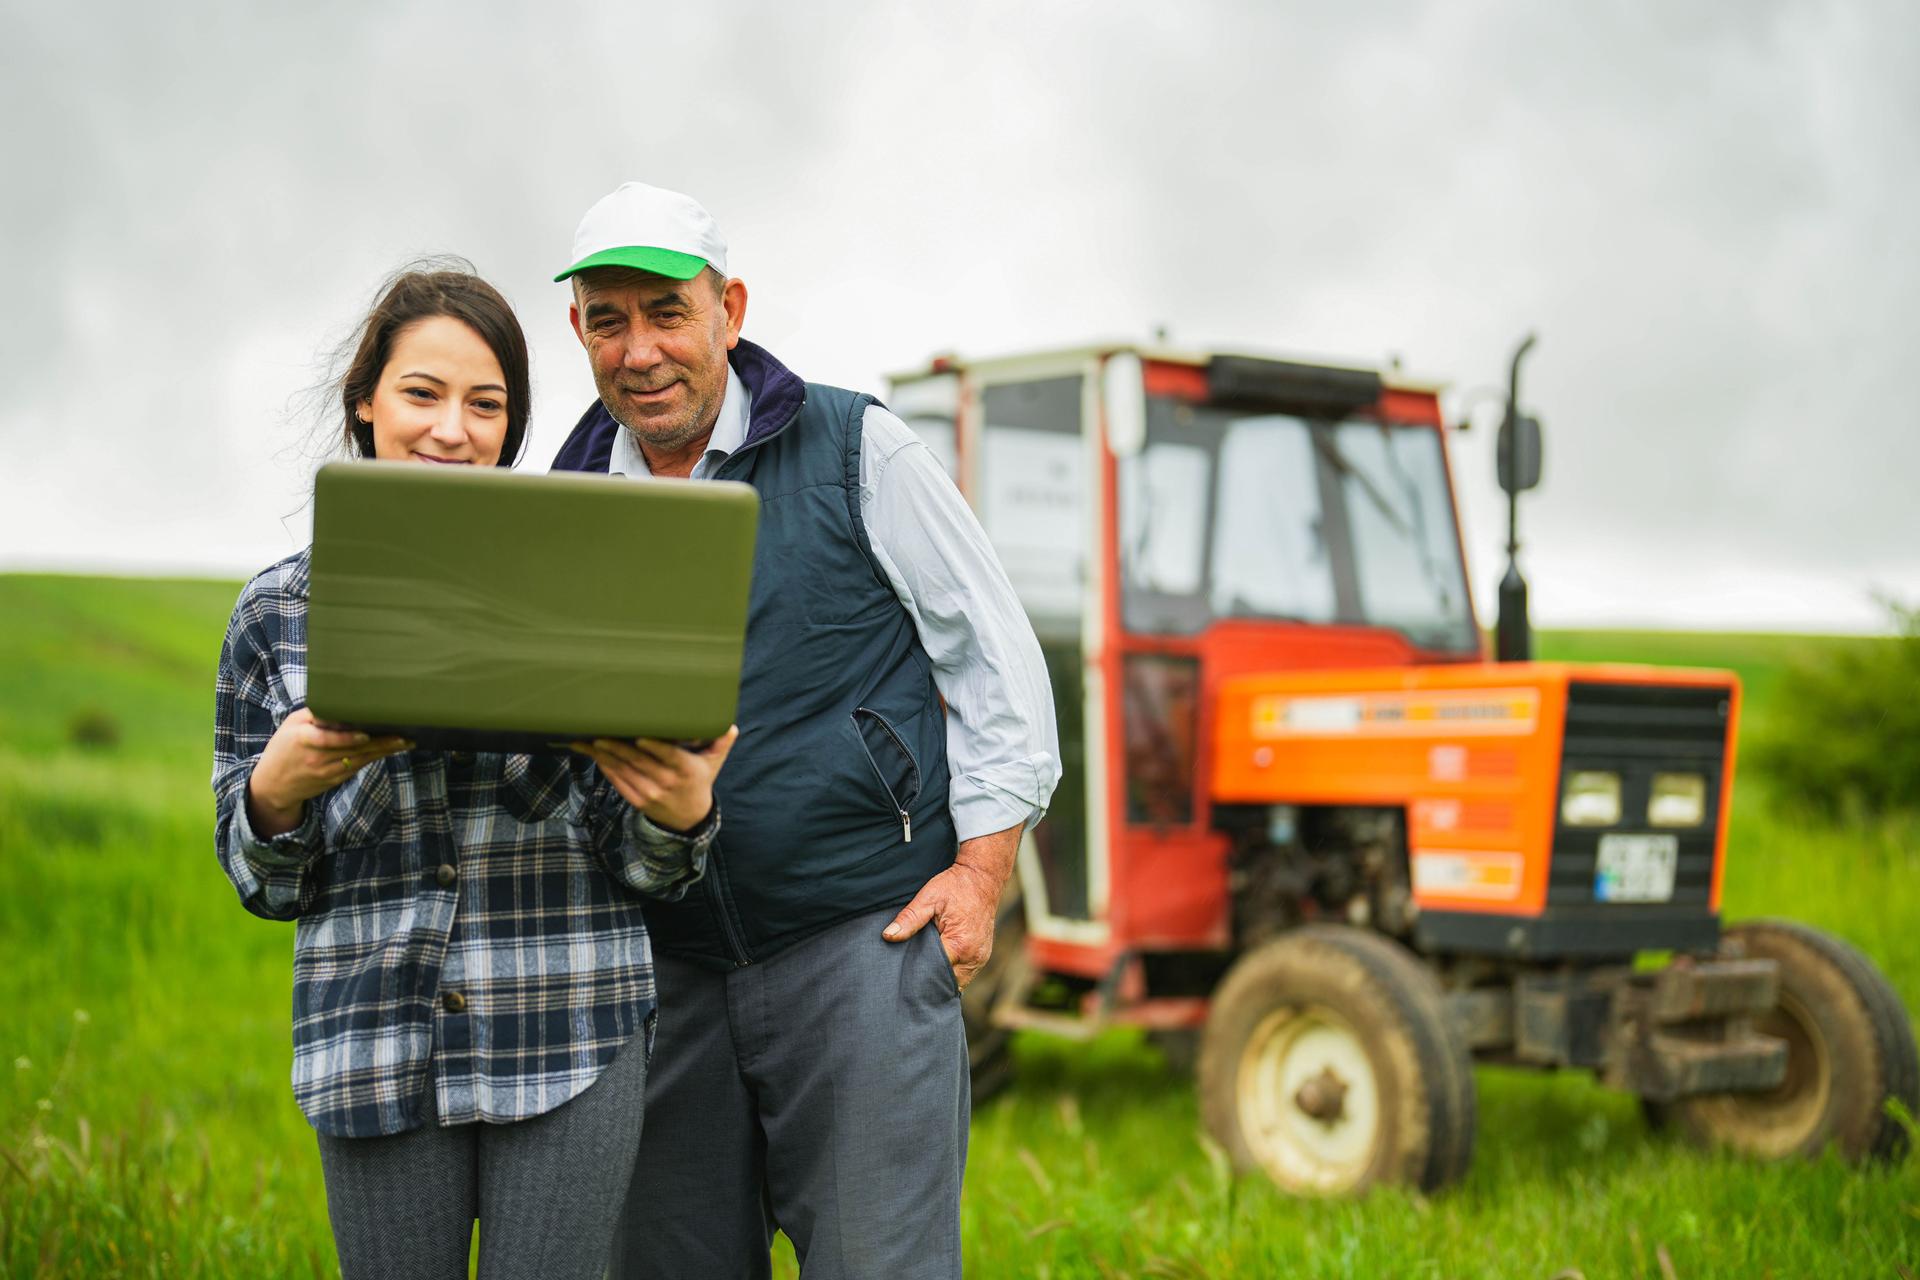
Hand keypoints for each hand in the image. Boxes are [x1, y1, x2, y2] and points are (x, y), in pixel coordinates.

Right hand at [248, 708, 411, 837]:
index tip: (365, 734)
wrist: (272, 785)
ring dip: (384, 752)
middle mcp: (316, 758)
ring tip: (405, 742)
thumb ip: (315, 714)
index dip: (346, 739)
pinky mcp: (333, 781)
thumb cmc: (284, 747)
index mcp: (303, 740)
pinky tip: (389, 750)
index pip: (326, 740)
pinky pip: (357, 768)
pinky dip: (373, 758)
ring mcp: (326, 772)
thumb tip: (341, 702)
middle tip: (403, 736)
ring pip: (360, 761)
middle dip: (380, 744)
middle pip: (352, 750)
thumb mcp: (292, 725)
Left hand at [573, 726, 738, 831]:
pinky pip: (618, 782)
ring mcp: (650, 793)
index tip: (640, 737)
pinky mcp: (637, 800)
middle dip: (616, 747)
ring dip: (603, 756)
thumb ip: (721, 742)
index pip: (670, 757)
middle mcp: (667, 783)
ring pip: (624, 771)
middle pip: (639, 763)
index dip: (655, 748)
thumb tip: (729, 725)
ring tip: (584, 741)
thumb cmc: (699, 780)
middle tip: (598, 733)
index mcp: (687, 771)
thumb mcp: (714, 763)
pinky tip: (593, 755)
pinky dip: (605, 768)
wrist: (689, 817)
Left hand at [884, 825, 1021, 989]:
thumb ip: (909, 919)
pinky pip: (965, 974)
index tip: (902, 975)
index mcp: (959, 945)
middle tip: (908, 978)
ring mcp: (981, 958)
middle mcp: (973, 957)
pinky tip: (938, 964)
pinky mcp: (983, 956)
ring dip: (941, 977)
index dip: (917, 975)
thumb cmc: (955, 886)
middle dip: (929, 981)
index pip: (934, 973)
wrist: (983, 877)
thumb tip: (888, 936)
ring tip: (923, 970)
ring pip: (957, 982)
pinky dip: (952, 972)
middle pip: (946, 982)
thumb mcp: (928, 898)